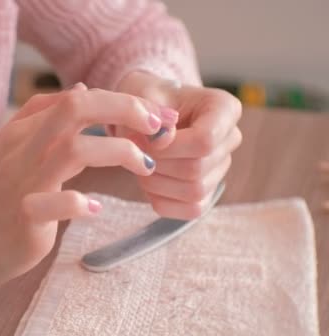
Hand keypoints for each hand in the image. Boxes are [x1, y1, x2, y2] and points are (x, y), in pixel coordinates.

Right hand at [0, 84, 175, 306]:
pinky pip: (57, 203)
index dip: (117, 101)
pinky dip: (82, 202)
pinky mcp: (24, 217)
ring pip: (73, 149)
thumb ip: (39, 117)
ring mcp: (22, 182)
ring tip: (143, 166)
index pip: (73, 98)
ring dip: (118, 151)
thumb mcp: (6, 149)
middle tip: (157, 126)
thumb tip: (81, 88)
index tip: (150, 116)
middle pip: (75, 109)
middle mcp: (21, 149)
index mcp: (18, 132)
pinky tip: (96, 207)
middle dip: (124, 109)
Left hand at [114, 71, 242, 219]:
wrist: (144, 114)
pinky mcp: (208, 191)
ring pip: (194, 191)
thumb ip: (150, 114)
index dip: (171, 147)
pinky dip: (163, 201)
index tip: (146, 138)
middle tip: (134, 150)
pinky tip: (149, 181)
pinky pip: (191, 210)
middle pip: (197, 168)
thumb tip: (163, 139)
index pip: (205, 140)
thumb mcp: (142, 96)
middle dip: (158, 163)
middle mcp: (230, 139)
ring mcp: (221, 168)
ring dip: (156, 182)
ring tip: (139, 163)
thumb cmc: (146, 99)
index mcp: (224, 109)